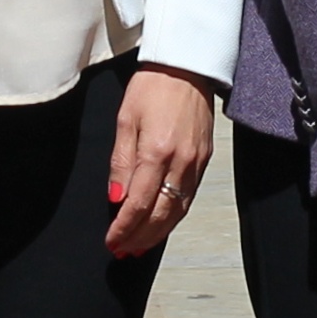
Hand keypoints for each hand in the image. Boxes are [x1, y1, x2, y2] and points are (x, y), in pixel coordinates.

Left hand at [104, 67, 219, 258]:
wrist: (188, 66)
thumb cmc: (152, 87)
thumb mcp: (126, 120)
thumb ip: (121, 163)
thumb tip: (116, 198)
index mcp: (157, 151)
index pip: (139, 203)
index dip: (124, 228)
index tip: (112, 241)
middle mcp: (181, 161)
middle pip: (161, 214)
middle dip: (140, 237)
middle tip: (122, 251)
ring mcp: (196, 162)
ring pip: (178, 210)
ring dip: (157, 233)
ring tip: (139, 246)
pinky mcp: (205, 159)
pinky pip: (188, 197)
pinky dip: (174, 216)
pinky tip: (161, 224)